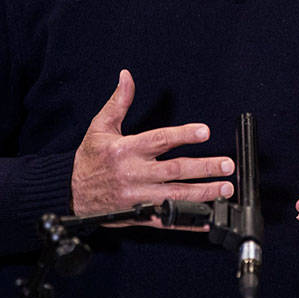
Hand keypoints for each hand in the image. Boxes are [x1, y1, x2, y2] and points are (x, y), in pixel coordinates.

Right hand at [71, 69, 234, 221]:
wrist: (71, 193)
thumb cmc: (89, 159)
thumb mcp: (100, 127)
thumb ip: (118, 102)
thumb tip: (126, 76)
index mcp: (125, 150)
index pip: (159, 140)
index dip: (183, 135)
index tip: (205, 131)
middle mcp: (133, 174)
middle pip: (174, 170)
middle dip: (204, 167)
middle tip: (227, 164)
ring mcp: (137, 197)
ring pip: (176, 195)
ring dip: (203, 193)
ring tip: (225, 188)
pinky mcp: (139, 215)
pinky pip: (167, 219)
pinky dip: (188, 221)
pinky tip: (206, 218)